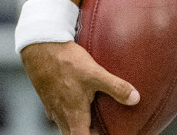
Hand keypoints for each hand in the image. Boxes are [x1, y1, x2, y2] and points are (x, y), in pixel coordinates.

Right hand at [21, 41, 138, 134]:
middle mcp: (61, 116)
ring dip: (81, 126)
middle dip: (91, 134)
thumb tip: (135, 99)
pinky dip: (74, 114)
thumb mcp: (96, 74)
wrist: (41, 49)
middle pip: (75, 134)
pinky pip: (62, 114)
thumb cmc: (67, 63)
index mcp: (73, 115)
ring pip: (67, 125)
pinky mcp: (50, 98)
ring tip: (97, 120)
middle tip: (106, 128)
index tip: (108, 134)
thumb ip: (116, 87)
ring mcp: (53, 108)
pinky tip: (82, 103)